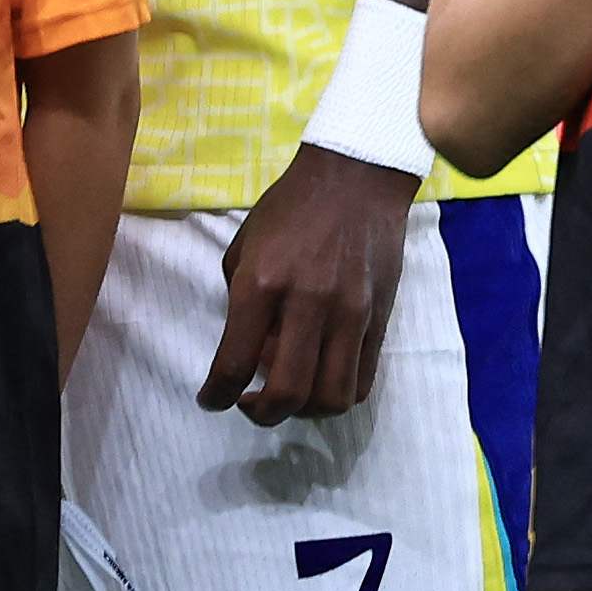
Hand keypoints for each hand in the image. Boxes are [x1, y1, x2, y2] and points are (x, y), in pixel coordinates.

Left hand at [200, 141, 411, 426]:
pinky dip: (337, 396)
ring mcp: (350, 313)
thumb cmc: (290, 206)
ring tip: (289, 394)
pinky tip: (321, 382)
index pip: (234, 363)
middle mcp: (307, 303)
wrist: (357, 175)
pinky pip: (362, 382)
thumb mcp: (246, 244)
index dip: (216, 396)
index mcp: (262, 282)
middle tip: (250, 404)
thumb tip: (251, 350)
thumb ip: (241, 300)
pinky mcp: (380, 318)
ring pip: (330, 399)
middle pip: (286, 395)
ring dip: (302, 412)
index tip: (211, 400)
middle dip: (260, 414)